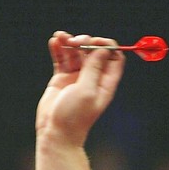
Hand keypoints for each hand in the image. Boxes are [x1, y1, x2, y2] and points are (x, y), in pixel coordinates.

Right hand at [35, 31, 125, 146]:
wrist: (56, 132)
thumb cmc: (74, 116)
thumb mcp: (87, 90)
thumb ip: (93, 69)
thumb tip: (102, 49)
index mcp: (105, 83)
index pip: (114, 58)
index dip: (107, 46)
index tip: (95, 41)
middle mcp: (93, 78)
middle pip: (94, 52)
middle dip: (85, 42)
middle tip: (74, 41)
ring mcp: (77, 77)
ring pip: (76, 53)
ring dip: (69, 42)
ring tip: (59, 37)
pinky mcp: (62, 78)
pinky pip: (62, 59)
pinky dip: (59, 49)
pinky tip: (54, 41)